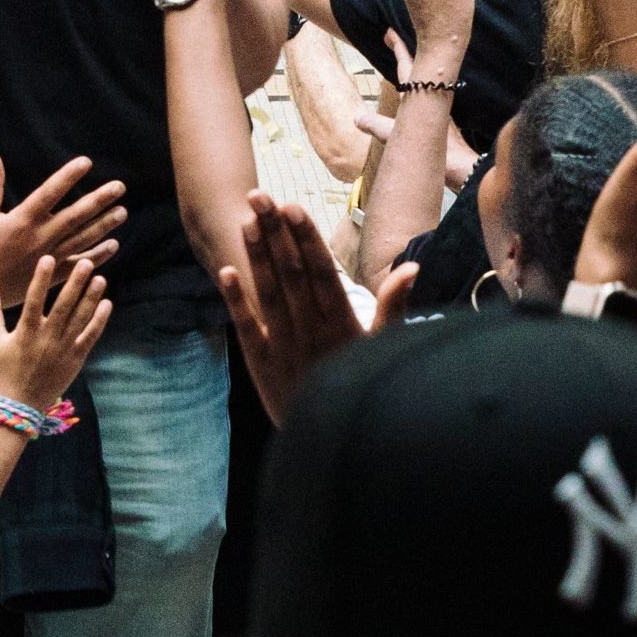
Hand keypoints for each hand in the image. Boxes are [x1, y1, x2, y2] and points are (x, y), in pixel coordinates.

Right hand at [0, 150, 127, 304]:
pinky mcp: (49, 278)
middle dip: (98, 201)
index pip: (50, 193)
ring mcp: (47, 259)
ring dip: (103, 226)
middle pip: (75, 216)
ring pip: (82, 240)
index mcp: (22, 220)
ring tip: (122, 213)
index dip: (68, 176)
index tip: (86, 162)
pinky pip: (78, 266)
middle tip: (119, 188)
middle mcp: (39, 239)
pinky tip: (112, 246)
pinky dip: (96, 256)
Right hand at [0, 251, 113, 407]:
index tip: (49, 258)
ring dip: (91, 299)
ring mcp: (63, 350)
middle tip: (86, 264)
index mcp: (26, 332)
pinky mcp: (75, 359)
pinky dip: (99, 321)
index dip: (41, 279)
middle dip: (75, 284)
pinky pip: (90, 337)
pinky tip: (106, 304)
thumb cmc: (2, 369)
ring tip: (100, 279)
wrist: (18, 404)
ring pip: (80, 320)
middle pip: (64, 307)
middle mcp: (47, 339)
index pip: (34, 300)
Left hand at [220, 196, 398, 422]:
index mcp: (341, 323)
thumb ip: (393, 305)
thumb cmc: (363, 380)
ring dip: (256, 256)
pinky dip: (236, 301)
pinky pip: (247, 327)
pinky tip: (226, 271)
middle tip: (260, 195)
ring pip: (268, 293)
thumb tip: (411, 266)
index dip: (306, 239)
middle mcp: (311, 331)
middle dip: (276, 233)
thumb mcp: (384, 346)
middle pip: (291, 274)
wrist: (336, 441)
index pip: (321, 273)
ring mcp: (284, 346)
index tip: (293, 206)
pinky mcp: (261, 363)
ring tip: (246, 220)